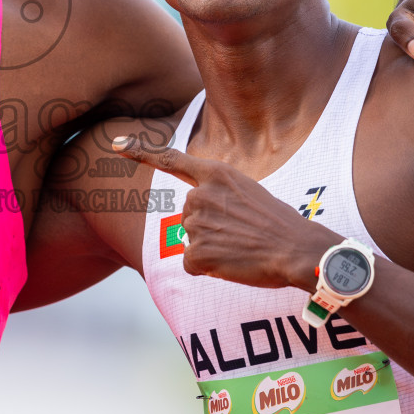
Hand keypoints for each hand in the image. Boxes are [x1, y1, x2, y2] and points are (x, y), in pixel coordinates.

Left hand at [111, 135, 335, 288]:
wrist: (297, 251)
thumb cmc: (279, 225)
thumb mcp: (248, 194)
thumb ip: (219, 195)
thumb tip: (197, 216)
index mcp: (216, 174)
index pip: (171, 160)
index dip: (141, 151)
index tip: (116, 145)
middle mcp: (200, 195)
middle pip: (187, 215)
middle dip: (207, 228)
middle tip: (240, 234)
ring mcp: (196, 223)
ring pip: (191, 240)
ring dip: (211, 249)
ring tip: (241, 248)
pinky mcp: (195, 252)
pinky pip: (191, 264)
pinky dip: (208, 268)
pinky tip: (232, 264)